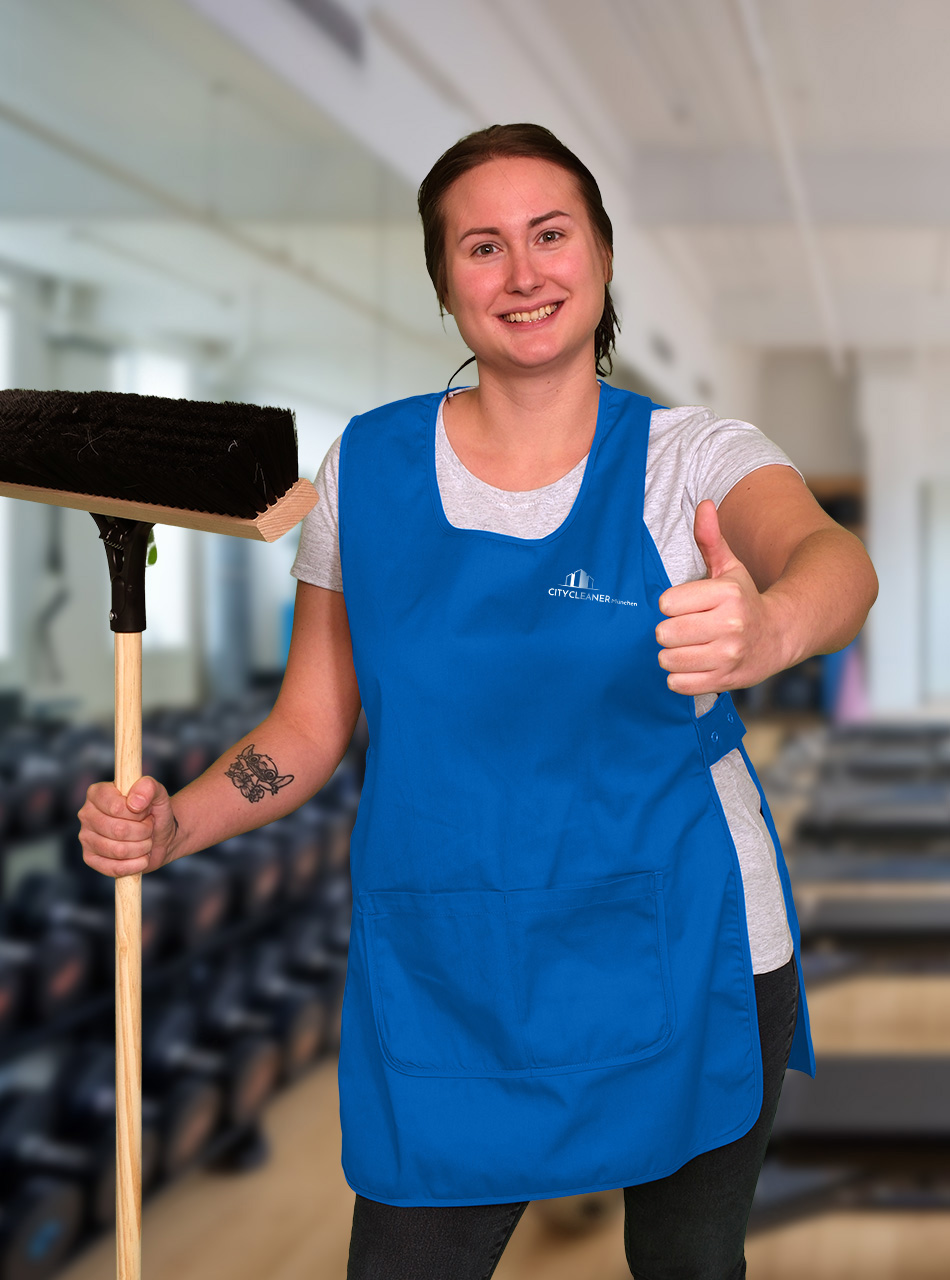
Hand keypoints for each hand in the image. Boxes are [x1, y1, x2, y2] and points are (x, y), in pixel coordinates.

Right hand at [77, 776, 178, 877]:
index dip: (138, 814)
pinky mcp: (90, 859)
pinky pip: (113, 868)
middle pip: (118, 830)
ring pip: (118, 850)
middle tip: (149, 828)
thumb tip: (134, 802)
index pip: (117, 808)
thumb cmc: (155, 811)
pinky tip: (142, 857)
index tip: (146, 812)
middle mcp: (86, 814)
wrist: (160, 836)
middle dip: (143, 832)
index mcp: (98, 793)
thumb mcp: (158, 793)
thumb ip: (148, 787)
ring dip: (142, 848)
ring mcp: (86, 838)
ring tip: (146, 841)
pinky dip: (135, 865)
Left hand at [655, 499, 785, 694]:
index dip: (670, 605)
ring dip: (671, 655)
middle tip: (682, 630)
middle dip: (668, 631)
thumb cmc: (746, 599)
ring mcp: (729, 656)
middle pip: (666, 632)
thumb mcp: (730, 568)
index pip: (668, 603)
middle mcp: (730, 625)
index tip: (682, 607)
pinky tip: (692, 666)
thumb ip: (711, 539)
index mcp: (727, 594)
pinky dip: (679, 677)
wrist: (782, 635)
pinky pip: (680, 684)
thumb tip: (703, 504)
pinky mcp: (726, 680)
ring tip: (687, 648)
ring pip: (670, 659)